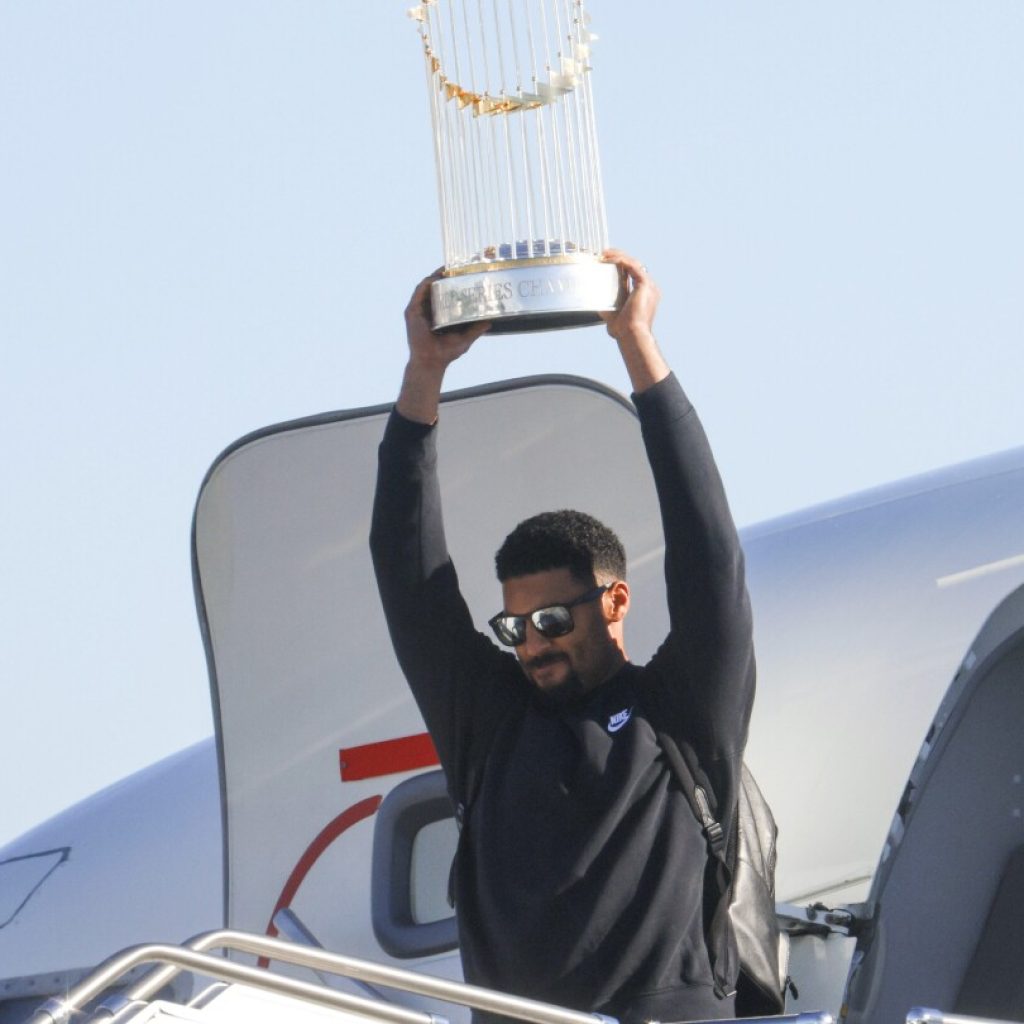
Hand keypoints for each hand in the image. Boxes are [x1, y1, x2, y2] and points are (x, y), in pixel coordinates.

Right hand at [397, 269, 491, 423]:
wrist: (431, 362)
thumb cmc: (446, 353)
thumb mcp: (465, 338)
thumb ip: (476, 329)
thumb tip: (490, 320)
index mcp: (440, 314)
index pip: (447, 293)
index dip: (454, 282)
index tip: (464, 272)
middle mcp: (429, 309)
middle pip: (437, 287)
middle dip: (446, 275)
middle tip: (458, 264)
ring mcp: (420, 310)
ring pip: (427, 287)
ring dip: (436, 276)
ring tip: (447, 267)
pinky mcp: (412, 312)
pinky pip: (418, 293)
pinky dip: (426, 284)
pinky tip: (434, 277)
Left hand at [599, 250, 668, 392]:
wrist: (631, 335)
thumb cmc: (622, 329)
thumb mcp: (611, 311)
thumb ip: (606, 302)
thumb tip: (593, 298)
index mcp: (643, 294)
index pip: (632, 273)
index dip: (620, 265)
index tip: (605, 261)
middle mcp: (649, 288)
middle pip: (634, 265)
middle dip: (618, 257)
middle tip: (603, 254)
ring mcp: (649, 286)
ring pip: (633, 263)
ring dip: (618, 256)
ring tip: (604, 253)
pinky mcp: (645, 284)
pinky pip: (633, 266)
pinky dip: (621, 260)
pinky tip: (609, 258)